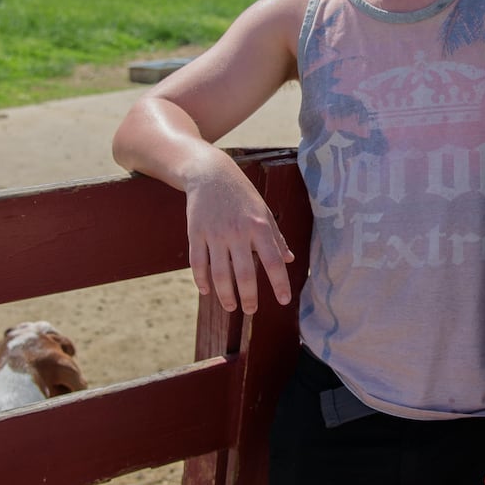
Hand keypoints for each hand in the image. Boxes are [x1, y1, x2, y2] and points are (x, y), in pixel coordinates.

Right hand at [183, 155, 294, 313]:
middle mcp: (237, 231)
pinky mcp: (195, 233)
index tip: (284, 301)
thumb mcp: (263, 211)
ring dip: (225, 295)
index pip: (273, 262)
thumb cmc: (242, 194)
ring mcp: (214, 233)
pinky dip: (202, 280)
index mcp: (259, 226)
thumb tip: (289, 259)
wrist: (210, 173)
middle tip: (251, 311)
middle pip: (245, 274)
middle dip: (249, 297)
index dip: (280, 284)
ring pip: (220, 273)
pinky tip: (207, 291)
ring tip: (231, 306)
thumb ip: (276, 237)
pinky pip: (198, 263)